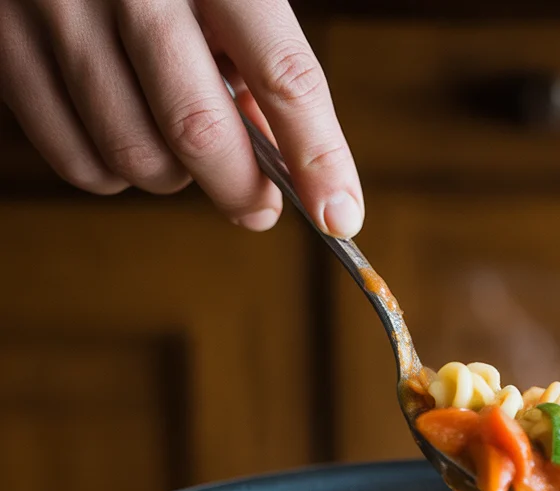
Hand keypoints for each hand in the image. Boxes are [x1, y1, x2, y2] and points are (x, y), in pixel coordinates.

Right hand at [0, 0, 362, 236]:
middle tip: (260, 205)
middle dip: (242, 190)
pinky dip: (117, 175)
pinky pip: (78, 163)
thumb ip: (259, 55)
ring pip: (136, 159)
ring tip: (179, 138)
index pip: (283, 74)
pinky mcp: (6, 45)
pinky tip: (129, 134)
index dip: (318, 157)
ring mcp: (55, 9)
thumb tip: (280, 157)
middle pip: (198, 132)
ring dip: (176, 177)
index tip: (341, 215)